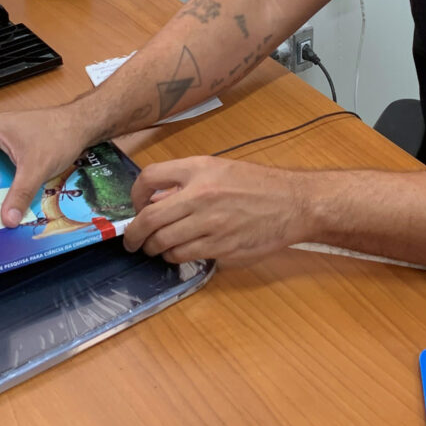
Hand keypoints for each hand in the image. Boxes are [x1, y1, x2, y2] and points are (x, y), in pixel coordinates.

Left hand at [123, 156, 309, 263]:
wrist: (293, 204)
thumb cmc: (257, 184)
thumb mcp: (220, 169)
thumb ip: (187, 181)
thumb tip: (155, 199)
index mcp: (200, 170)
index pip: (149, 178)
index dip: (135, 195)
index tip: (136, 207)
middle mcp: (201, 196)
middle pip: (149, 219)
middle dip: (134, 235)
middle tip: (132, 241)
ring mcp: (211, 225)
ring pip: (163, 243)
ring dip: (154, 248)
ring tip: (157, 247)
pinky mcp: (221, 249)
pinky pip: (184, 256)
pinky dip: (175, 256)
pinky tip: (180, 251)